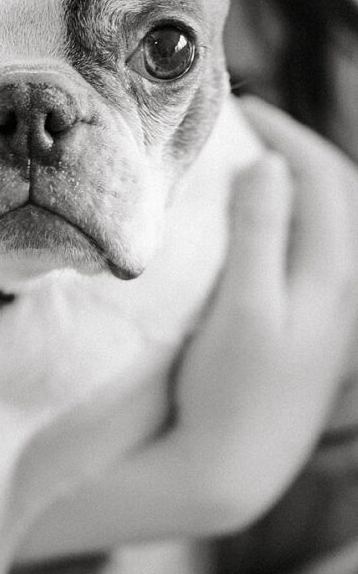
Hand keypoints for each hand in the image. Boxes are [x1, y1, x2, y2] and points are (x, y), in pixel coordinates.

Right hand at [19, 100, 357, 559]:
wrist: (236, 464)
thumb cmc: (233, 388)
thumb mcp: (245, 306)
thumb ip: (260, 233)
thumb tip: (269, 163)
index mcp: (330, 272)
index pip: (321, 177)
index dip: (285, 133)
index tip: (240, 109)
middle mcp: (341, 283)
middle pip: (330, 193)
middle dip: (291, 149)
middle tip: (241, 127)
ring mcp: (326, 305)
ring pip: (320, 219)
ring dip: (288, 181)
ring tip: (243, 162)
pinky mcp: (307, 323)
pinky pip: (306, 245)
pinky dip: (283, 215)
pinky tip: (250, 220)